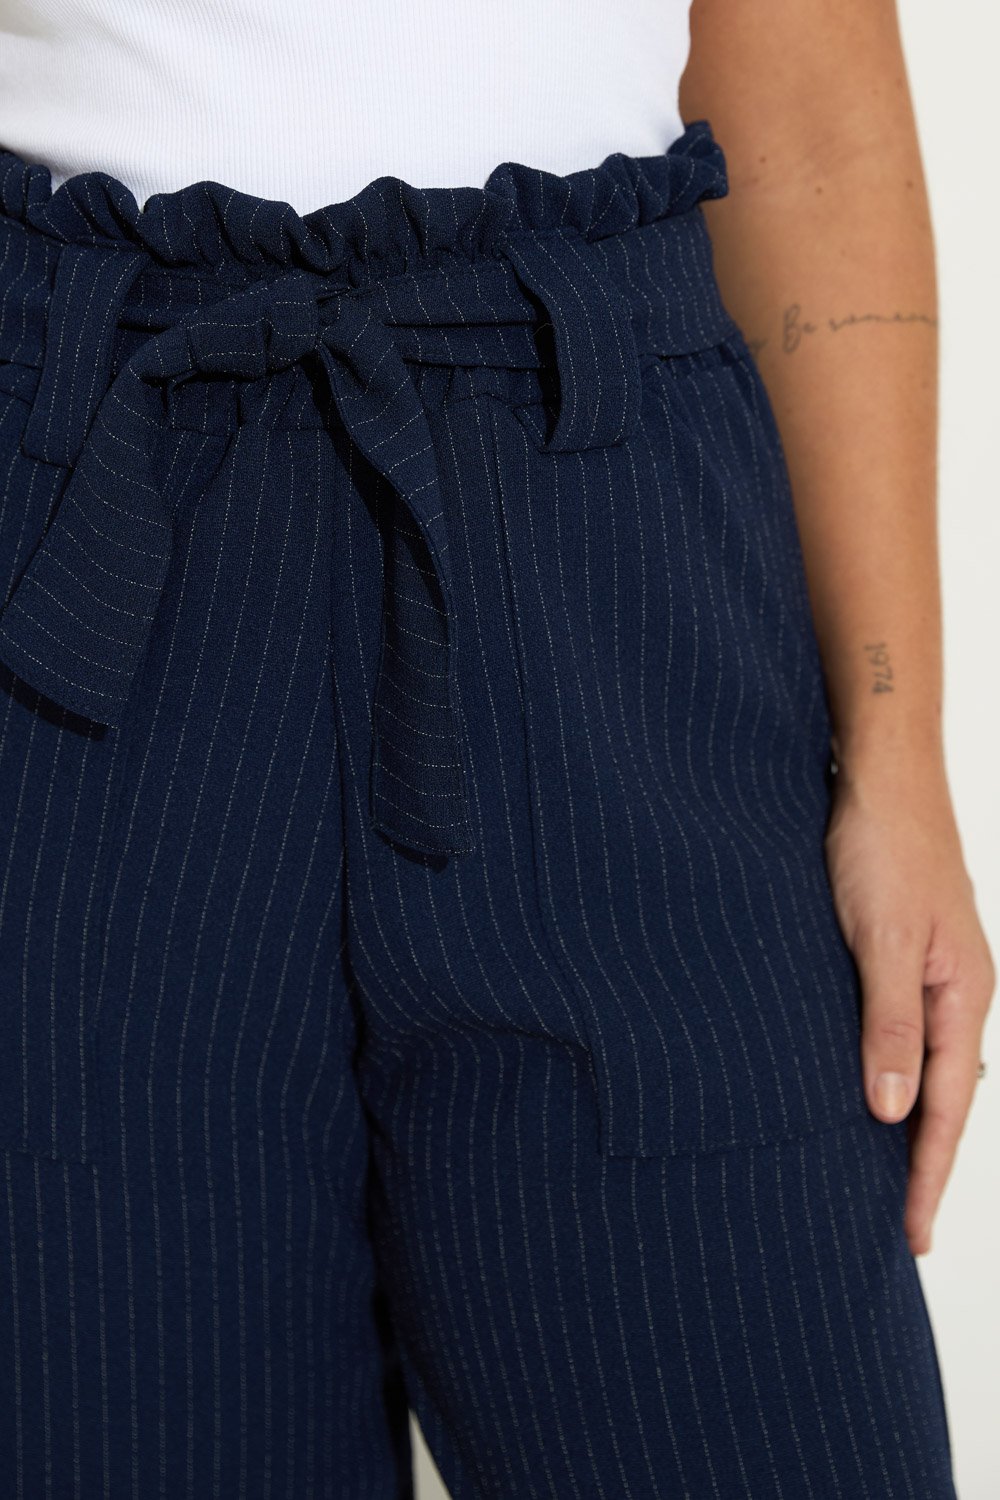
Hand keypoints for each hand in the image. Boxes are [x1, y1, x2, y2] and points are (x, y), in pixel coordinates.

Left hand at [823, 753, 994, 1255]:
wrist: (880, 773)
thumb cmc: (882, 847)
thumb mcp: (881, 940)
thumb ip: (887, 1025)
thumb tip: (891, 1113)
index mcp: (961, 997)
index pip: (947, 1108)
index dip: (927, 1174)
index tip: (910, 1235)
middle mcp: (954, 992)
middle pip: (944, 1096)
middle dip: (922, 1162)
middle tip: (899, 1227)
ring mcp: (931, 971)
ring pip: (924, 1065)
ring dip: (907, 1120)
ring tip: (880, 1174)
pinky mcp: (902, 951)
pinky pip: (903, 1030)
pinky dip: (891, 1071)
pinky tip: (865, 1086)